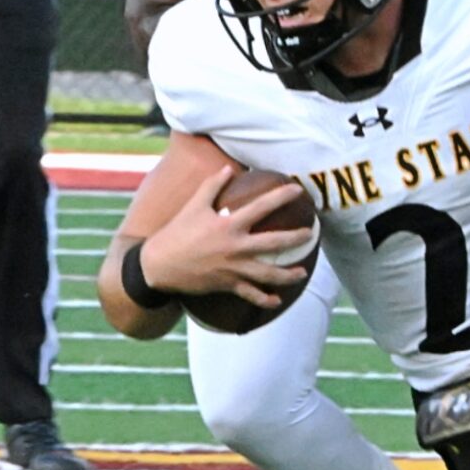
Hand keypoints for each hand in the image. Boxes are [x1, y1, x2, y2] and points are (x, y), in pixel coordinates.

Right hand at [137, 166, 314, 306]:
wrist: (158, 265)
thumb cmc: (176, 233)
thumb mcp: (193, 206)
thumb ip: (212, 186)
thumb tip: (229, 168)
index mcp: (228, 225)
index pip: (262, 207)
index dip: (281, 197)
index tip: (298, 190)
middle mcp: (235, 247)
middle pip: (274, 243)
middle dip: (296, 238)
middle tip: (311, 234)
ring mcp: (233, 268)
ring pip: (268, 274)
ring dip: (288, 275)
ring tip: (302, 273)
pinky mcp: (227, 285)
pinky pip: (250, 295)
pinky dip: (265, 300)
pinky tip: (277, 301)